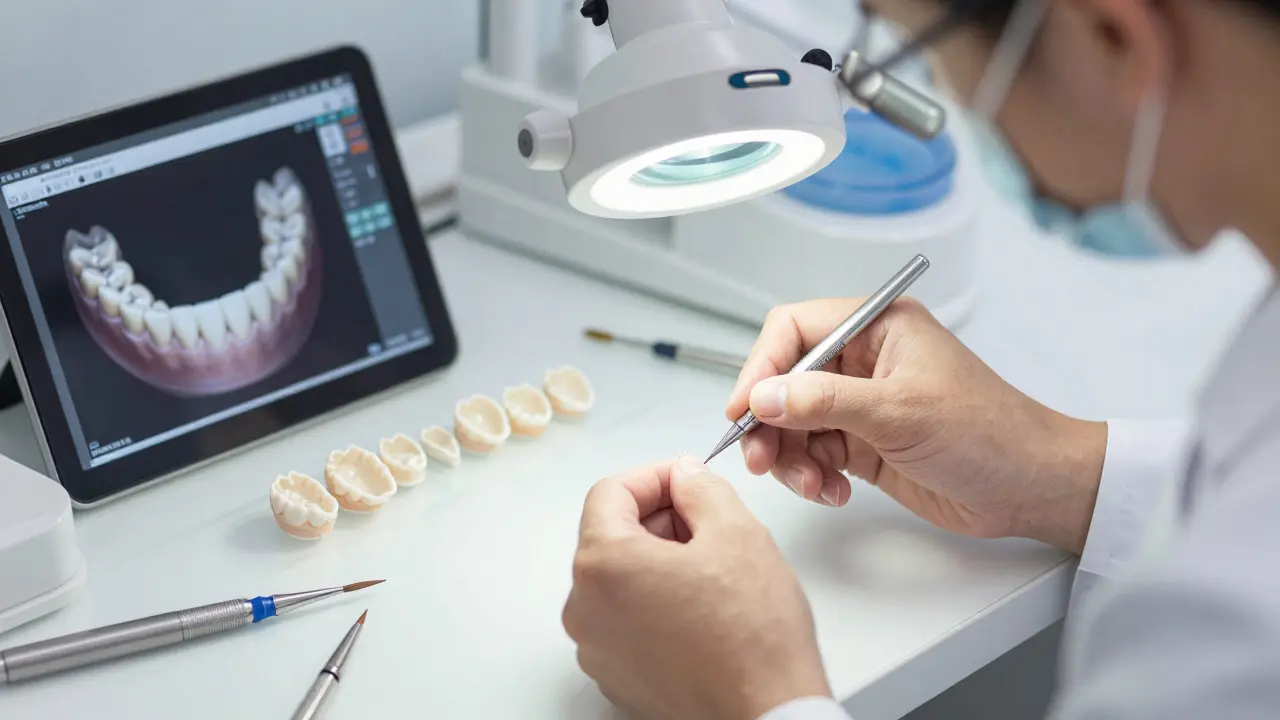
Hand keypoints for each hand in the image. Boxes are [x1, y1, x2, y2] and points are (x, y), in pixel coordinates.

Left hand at [564, 456, 830, 719]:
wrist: (766, 716)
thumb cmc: (753, 638)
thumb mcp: (737, 532)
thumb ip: (701, 488)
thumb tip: (686, 477)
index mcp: (603, 564)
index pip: (610, 492)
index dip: (654, 476)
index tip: (686, 480)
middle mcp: (585, 608)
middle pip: (612, 536)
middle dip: (659, 519)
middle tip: (709, 523)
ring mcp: (597, 648)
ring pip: (620, 579)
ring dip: (659, 561)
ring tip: (712, 572)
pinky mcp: (616, 676)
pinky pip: (626, 619)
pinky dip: (656, 602)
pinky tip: (702, 610)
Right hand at [727, 297, 1106, 553]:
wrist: (1030, 486)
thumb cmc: (988, 432)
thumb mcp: (899, 412)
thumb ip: (824, 401)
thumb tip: (762, 396)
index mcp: (877, 327)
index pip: (793, 330)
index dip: (761, 366)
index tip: (743, 408)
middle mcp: (863, 360)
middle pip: (784, 380)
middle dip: (769, 422)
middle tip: (761, 459)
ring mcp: (861, 403)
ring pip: (792, 422)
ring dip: (790, 457)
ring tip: (811, 485)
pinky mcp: (862, 443)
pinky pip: (812, 454)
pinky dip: (811, 476)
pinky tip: (833, 492)